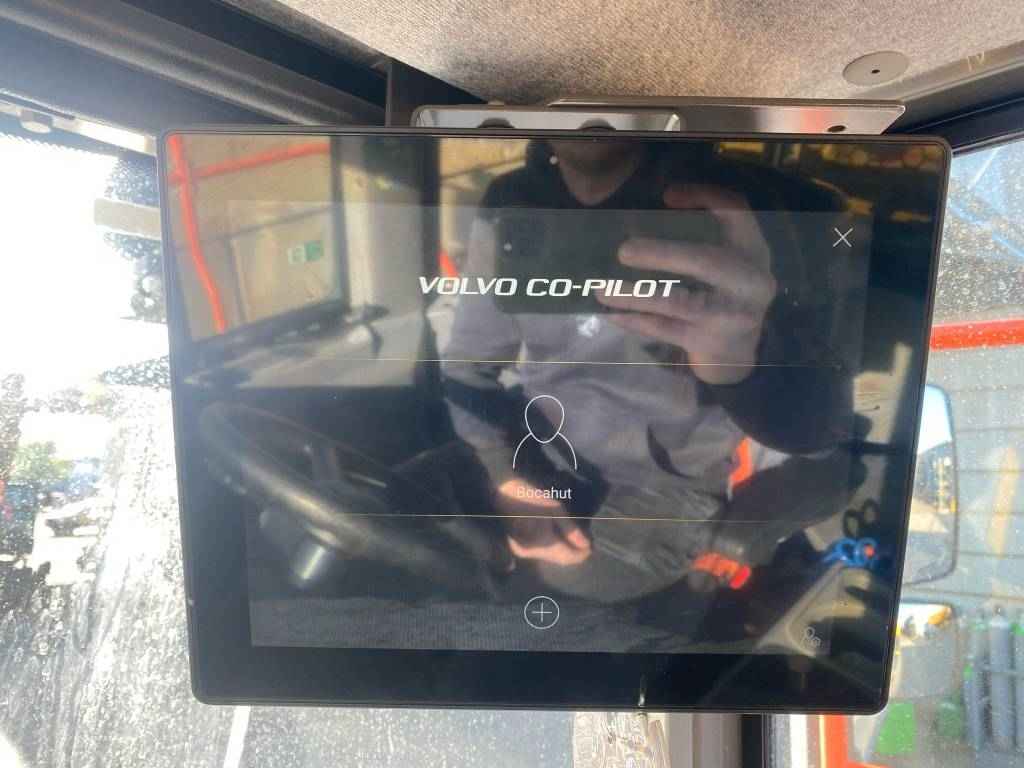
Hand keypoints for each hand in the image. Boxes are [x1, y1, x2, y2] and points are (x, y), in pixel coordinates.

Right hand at [496, 477, 590, 565]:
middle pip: (560, 559)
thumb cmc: (531, 496)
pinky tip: (559, 539)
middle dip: (574, 553)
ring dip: (564, 551)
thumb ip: (571, 530)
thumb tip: (586, 545)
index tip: (591, 546)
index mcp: (543, 542)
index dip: (582, 554)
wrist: (503, 492)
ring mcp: (524, 552)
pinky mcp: (520, 549)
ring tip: (574, 540)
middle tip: (585, 542)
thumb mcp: (555, 509)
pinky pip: (542, 553)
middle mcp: (533, 552)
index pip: (568, 556)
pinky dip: (553, 548)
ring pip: (551, 558)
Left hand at [597, 184, 776, 384]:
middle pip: (706, 262)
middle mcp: (749, 282)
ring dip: (635, 295)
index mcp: (753, 251)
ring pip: (677, 302)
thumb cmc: (723, 291)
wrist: (738, 349)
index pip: (736, 213)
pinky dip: (634, 320)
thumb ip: (704, 227)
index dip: (704, 197)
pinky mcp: (705, 341)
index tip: (667, 196)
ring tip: (602, 289)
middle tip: (623, 251)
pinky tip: (610, 313)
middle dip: (662, 255)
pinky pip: (664, 329)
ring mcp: (729, 316)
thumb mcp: (727, 257)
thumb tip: (665, 199)